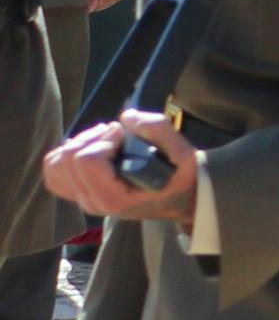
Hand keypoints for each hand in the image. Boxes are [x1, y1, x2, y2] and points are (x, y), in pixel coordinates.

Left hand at [44, 110, 195, 223]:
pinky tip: (91, 149)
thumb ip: (158, 130)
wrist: (184, 198)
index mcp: (114, 199)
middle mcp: (93, 202)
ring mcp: (83, 199)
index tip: (124, 135)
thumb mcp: (184, 153)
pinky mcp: (79, 192)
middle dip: (91, 139)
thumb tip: (126, 117)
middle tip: (116, 135)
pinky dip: (66, 154)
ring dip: (78, 144)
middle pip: (67, 160)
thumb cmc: (181, 177)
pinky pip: (54, 170)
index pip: (87, 161)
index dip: (105, 140)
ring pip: (56, 164)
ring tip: (103, 141)